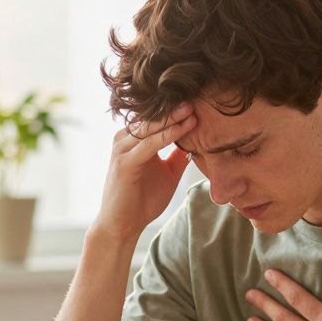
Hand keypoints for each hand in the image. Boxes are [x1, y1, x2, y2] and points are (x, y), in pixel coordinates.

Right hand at [92, 104, 197, 242]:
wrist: (123, 225)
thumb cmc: (142, 200)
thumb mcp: (168, 173)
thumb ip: (178, 156)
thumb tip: (197, 142)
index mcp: (133, 139)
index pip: (156, 117)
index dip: (177, 109)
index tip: (199, 100)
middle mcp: (125, 139)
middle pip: (153, 117)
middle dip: (176, 107)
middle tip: (198, 95)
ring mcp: (122, 149)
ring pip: (151, 126)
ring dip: (173, 117)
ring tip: (193, 107)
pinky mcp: (124, 162)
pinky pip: (150, 143)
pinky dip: (168, 134)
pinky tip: (184, 127)